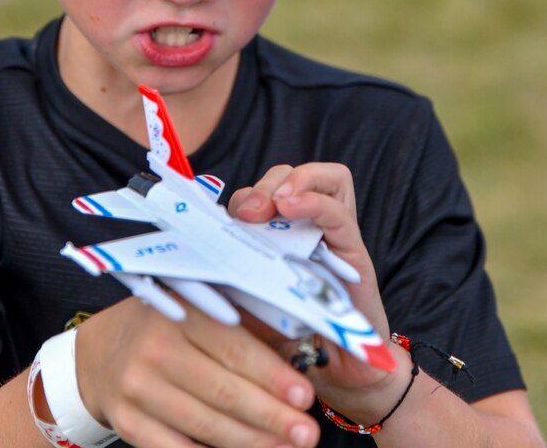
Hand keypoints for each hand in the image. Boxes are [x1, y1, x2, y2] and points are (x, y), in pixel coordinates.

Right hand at [75, 296, 321, 447]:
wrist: (104, 352)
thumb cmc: (168, 328)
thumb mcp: (201, 310)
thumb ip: (246, 326)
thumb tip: (301, 351)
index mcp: (179, 311)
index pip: (232, 347)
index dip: (271, 374)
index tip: (304, 395)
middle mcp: (154, 347)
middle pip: (222, 391)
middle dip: (270, 416)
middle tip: (306, 433)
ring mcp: (137, 387)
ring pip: (205, 425)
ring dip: (252, 442)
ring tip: (285, 447)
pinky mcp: (128, 422)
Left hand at [228, 163, 413, 421]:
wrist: (336, 370)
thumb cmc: (289, 333)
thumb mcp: (248, 300)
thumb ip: (228, 277)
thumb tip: (192, 260)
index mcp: (281, 232)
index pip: (260, 193)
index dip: (241, 198)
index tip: (224, 220)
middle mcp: (310, 226)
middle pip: (290, 176)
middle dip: (265, 185)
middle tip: (248, 212)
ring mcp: (335, 235)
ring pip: (326, 177)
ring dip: (296, 181)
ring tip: (277, 202)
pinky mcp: (354, 250)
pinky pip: (338, 210)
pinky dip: (315, 200)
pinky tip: (292, 206)